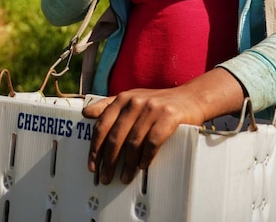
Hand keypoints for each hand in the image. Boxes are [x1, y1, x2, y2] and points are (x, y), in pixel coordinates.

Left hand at [81, 68, 245, 184]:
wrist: (190, 98)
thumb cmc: (158, 103)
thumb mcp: (132, 98)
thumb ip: (109, 105)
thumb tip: (86, 114)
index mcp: (123, 98)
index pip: (102, 125)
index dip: (95, 148)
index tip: (92, 165)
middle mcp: (135, 102)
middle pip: (116, 137)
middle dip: (108, 161)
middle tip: (105, 177)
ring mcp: (152, 108)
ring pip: (133, 142)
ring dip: (128, 164)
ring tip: (124, 177)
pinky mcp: (169, 117)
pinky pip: (152, 142)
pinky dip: (146, 157)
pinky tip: (143, 166)